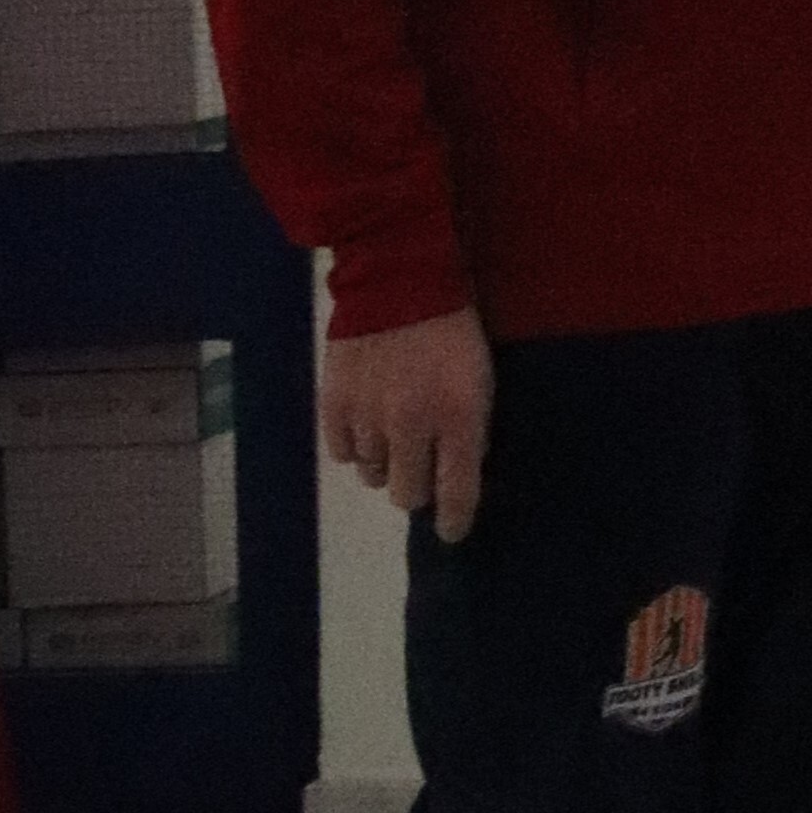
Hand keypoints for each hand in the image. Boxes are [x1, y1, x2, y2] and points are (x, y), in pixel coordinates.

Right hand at [323, 307, 494, 543]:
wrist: (396, 280)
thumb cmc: (451, 327)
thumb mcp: (479, 376)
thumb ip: (470, 428)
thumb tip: (458, 469)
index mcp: (457, 417)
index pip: (456, 491)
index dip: (454, 519)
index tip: (451, 532)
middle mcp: (411, 427)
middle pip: (406, 493)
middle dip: (415, 485)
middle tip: (418, 463)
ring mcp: (368, 419)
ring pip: (371, 476)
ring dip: (384, 462)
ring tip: (390, 432)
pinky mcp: (334, 407)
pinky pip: (342, 454)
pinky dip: (354, 447)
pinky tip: (364, 424)